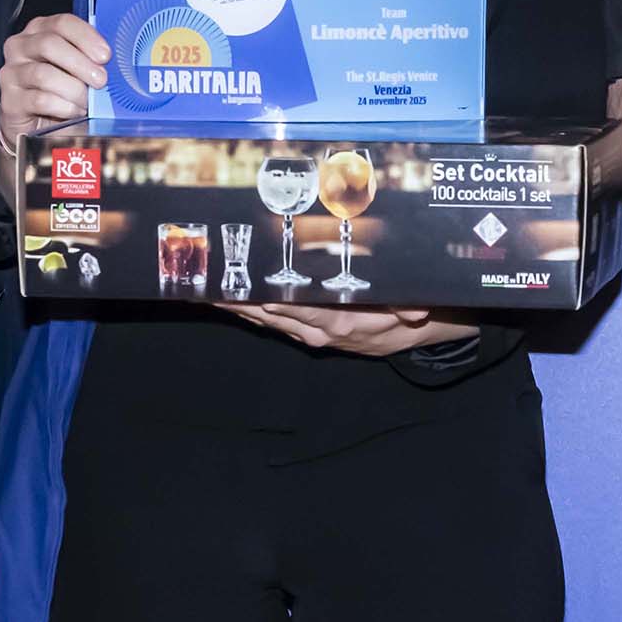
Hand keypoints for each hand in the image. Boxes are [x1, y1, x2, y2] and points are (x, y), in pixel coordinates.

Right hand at [0, 13, 108, 149]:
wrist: (40, 124)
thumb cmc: (62, 89)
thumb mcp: (77, 68)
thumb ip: (90, 57)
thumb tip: (111, 60)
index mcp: (40, 30)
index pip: (62, 23)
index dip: (86, 37)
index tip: (105, 55)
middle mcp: (20, 46)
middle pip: (49, 44)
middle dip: (81, 63)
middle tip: (101, 80)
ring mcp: (11, 73)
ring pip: (44, 74)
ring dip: (74, 89)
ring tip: (88, 101)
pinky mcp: (9, 101)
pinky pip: (39, 100)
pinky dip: (64, 106)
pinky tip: (75, 111)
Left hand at [215, 299, 472, 357]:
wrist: (402, 336)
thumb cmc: (401, 314)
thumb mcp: (411, 310)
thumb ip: (408, 309)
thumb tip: (414, 310)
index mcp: (340, 320)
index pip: (302, 307)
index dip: (276, 299)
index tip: (251, 291)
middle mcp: (318, 330)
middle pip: (272, 314)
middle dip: (242, 301)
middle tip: (213, 285)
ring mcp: (307, 332)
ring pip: (265, 320)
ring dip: (237, 308)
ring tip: (207, 292)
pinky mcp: (303, 332)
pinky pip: (269, 323)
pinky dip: (247, 312)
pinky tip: (227, 302)